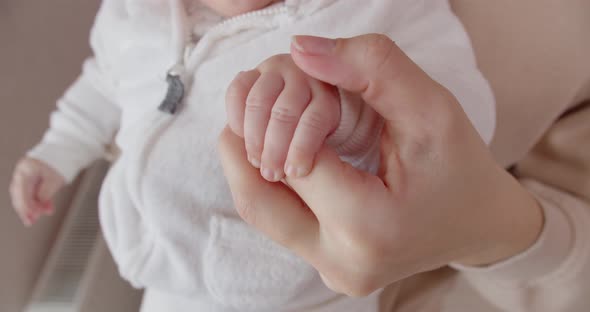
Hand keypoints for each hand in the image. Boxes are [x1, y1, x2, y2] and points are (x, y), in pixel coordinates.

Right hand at [9, 157, 64, 225]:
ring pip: (24, 195)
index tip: (32, 217)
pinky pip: (31, 192)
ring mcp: (25, 175)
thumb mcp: (54, 179)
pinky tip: (46, 208)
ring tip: (41, 216)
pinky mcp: (31, 178)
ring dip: (33, 207)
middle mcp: (22, 172)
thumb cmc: (60, 162)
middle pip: (19, 194)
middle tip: (31, 222)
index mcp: (25, 169)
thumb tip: (38, 206)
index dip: (26, 206)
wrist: (65, 150)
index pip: (21, 192)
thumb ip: (45, 193)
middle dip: (26, 210)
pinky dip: (38, 201)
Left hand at [219, 35, 542, 295]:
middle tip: (259, 106)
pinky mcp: (328, 271)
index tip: (304, 91)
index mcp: (368, 227)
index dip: (287, 117)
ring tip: (276, 128)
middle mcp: (341, 263)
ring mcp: (332, 273)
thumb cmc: (461, 166)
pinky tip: (292, 155)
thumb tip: (300, 49)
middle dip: (246, 143)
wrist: (481, 224)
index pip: (293, 158)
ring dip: (254, 163)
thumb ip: (370, 68)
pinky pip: (280, 223)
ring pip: (261, 213)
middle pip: (257, 197)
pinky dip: (275, 184)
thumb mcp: (431, 108)